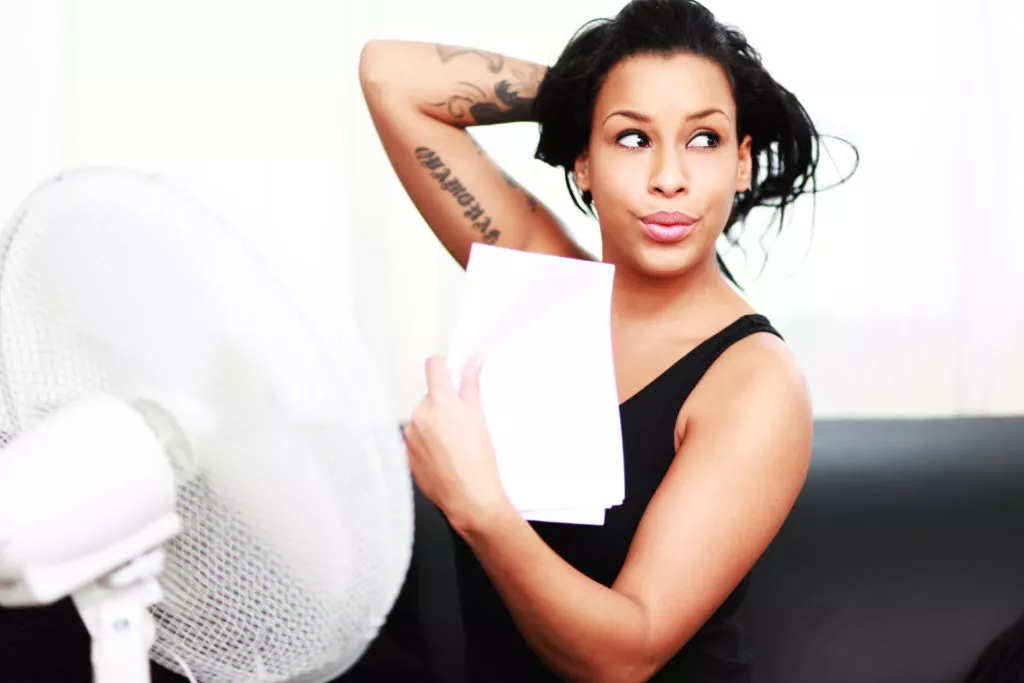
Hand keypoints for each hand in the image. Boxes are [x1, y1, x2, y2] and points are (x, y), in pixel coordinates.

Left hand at [404, 355, 510, 528]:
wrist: (469, 498)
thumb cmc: (478, 461)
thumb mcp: (479, 416)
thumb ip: (471, 384)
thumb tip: (472, 361)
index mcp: (439, 401)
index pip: (433, 366)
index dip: (444, 365)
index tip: (452, 372)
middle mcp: (419, 415)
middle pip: (430, 396)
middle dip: (444, 404)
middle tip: (462, 423)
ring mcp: (409, 435)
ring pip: (423, 419)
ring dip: (434, 425)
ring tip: (454, 446)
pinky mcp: (405, 454)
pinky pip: (416, 439)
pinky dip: (428, 443)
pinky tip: (444, 457)